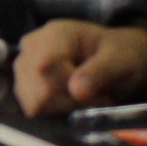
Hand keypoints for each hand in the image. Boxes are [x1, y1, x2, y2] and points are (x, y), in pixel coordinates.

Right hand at [13, 22, 146, 115]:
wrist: (117, 57)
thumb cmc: (120, 54)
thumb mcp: (121, 59)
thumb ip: (100, 71)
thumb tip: (76, 90)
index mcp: (56, 34)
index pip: (45, 68)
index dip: (70, 91)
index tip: (101, 97)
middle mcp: (33, 46)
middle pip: (37, 89)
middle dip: (70, 102)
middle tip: (98, 99)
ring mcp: (25, 65)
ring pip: (33, 102)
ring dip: (64, 108)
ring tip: (87, 99)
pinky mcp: (25, 83)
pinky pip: (32, 108)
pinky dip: (56, 111)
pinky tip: (73, 102)